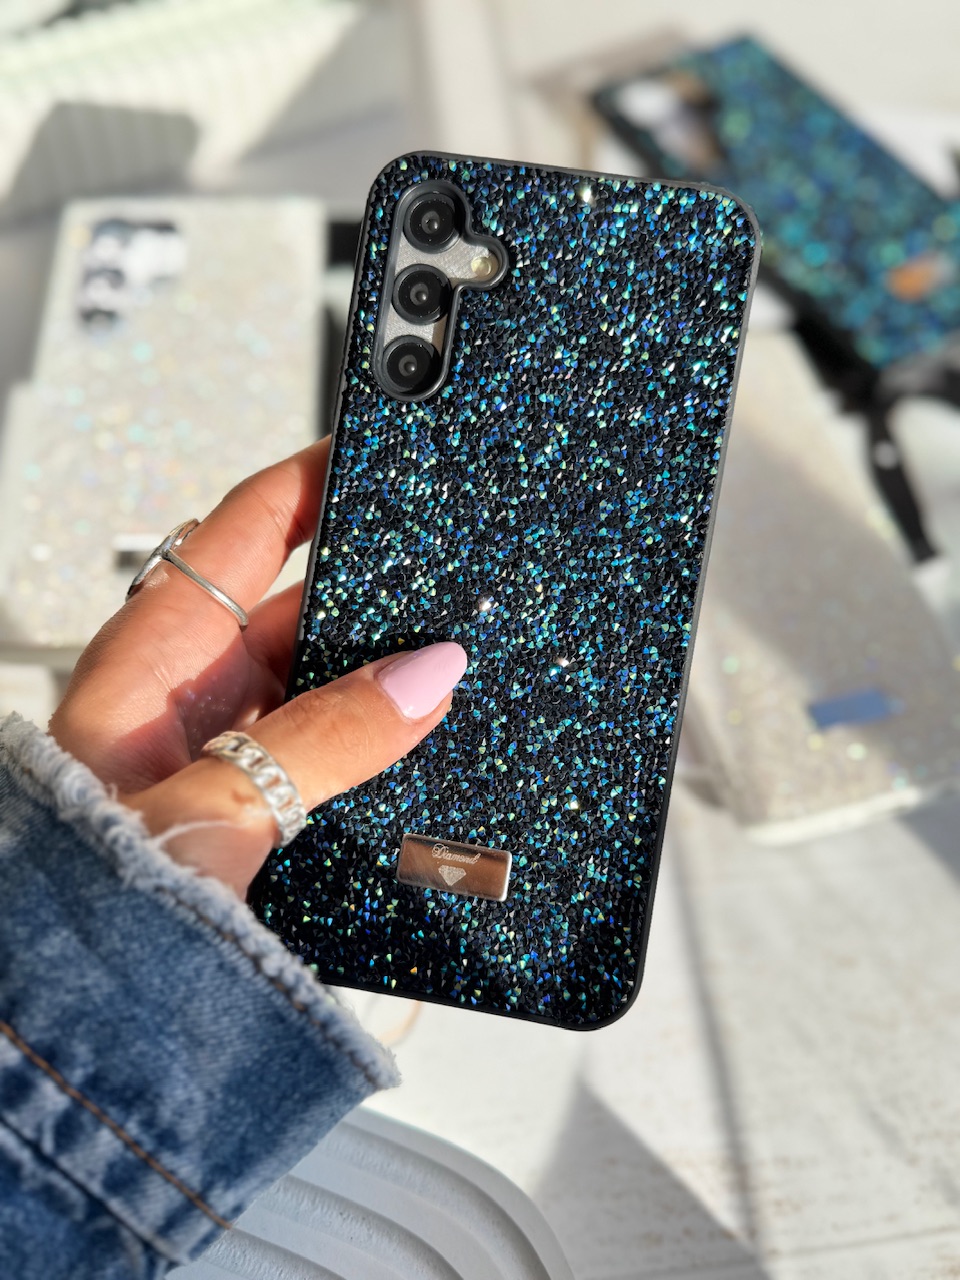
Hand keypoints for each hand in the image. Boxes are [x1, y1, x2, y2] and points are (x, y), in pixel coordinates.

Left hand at [49, 440, 466, 895]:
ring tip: (457, 673)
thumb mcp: (211, 809)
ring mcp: (229, 758)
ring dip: (387, 685)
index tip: (375, 449)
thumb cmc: (80, 908)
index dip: (309, 479)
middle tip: (452, 582)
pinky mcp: (261, 817)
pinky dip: (384, 750)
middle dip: (375, 594)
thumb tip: (425, 677)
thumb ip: (323, 743)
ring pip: (328, 689)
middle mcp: (192, 700)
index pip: (241, 531)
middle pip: (302, 610)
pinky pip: (338, 757)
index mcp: (154, 662)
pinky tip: (430, 756)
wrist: (66, 1022)